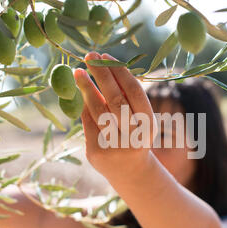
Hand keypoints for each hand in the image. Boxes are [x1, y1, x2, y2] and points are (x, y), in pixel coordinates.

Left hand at [74, 52, 156, 182]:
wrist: (130, 172)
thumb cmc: (134, 135)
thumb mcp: (138, 119)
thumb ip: (125, 98)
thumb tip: (102, 67)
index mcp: (148, 124)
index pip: (134, 92)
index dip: (119, 72)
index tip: (105, 56)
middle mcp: (134, 136)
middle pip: (115, 100)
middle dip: (101, 75)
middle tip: (89, 56)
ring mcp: (115, 147)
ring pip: (98, 111)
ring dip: (87, 88)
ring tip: (78, 72)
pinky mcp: (97, 153)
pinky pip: (87, 124)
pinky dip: (84, 107)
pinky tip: (80, 94)